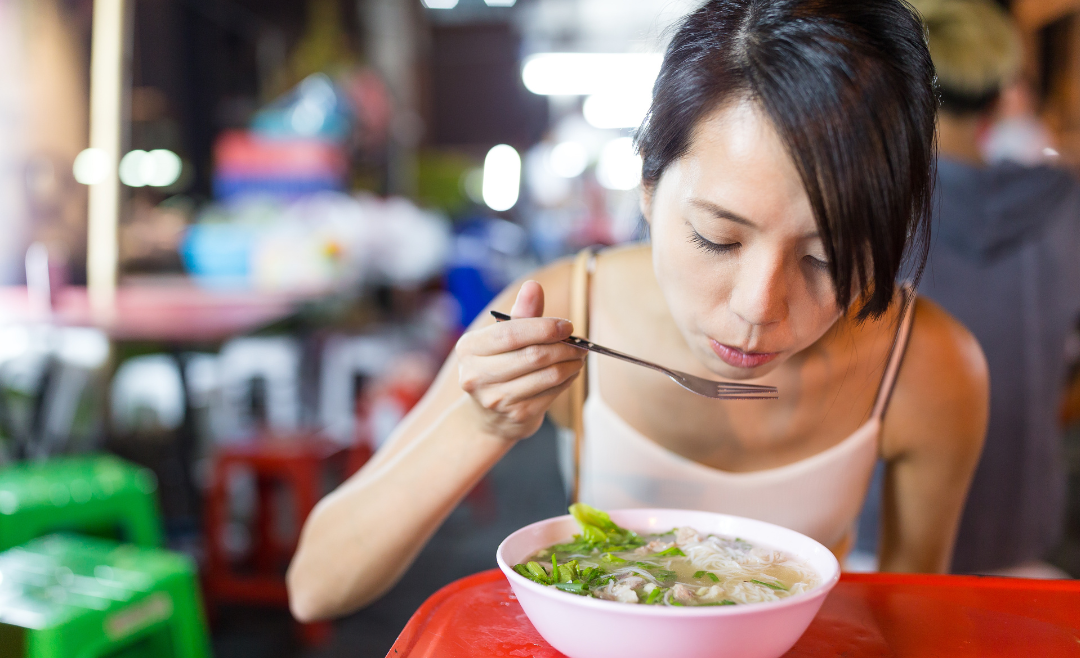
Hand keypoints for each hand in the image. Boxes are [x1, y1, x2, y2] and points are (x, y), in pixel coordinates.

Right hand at [456, 281, 585, 440]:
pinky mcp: (516, 415)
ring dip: (570, 364)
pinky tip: (570, 372)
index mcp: (469, 348)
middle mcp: (476, 375)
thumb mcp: (503, 339)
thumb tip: (533, 286)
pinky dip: (567, 380)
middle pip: (532, 355)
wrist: (487, 417)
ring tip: (578, 356)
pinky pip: (552, 392)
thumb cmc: (498, 366)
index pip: (511, 333)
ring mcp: (495, 399)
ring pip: (547, 375)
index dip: (543, 328)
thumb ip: (521, 313)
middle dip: (563, 347)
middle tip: (579, 343)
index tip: (567, 326)